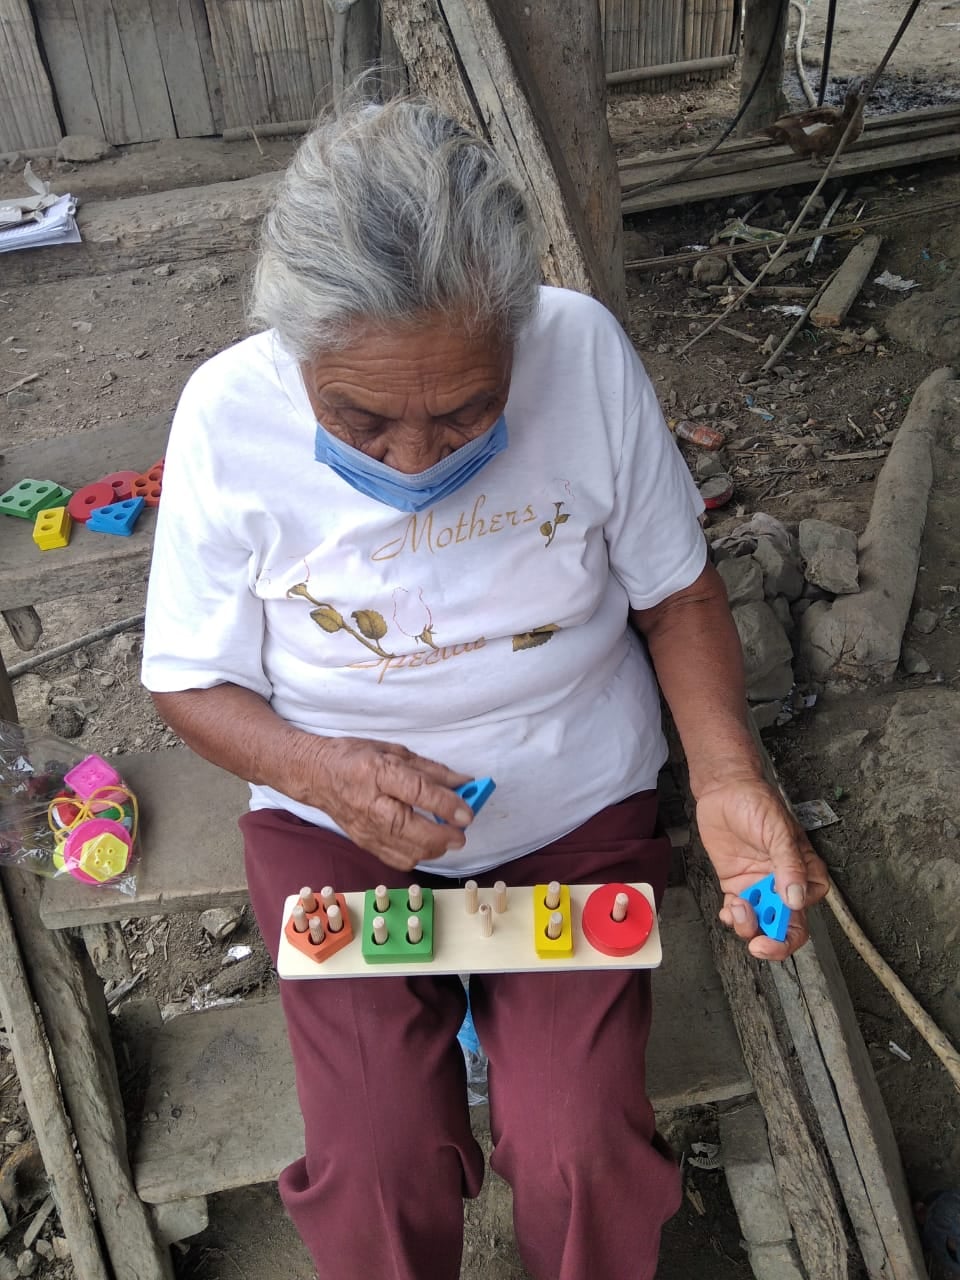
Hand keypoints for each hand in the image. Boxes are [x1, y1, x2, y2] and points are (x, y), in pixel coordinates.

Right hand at [309, 737, 473, 870]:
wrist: (316, 775)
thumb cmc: (355, 758)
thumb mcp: (395, 752)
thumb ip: (432, 770)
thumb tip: (464, 783)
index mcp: (377, 772)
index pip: (417, 791)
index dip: (446, 804)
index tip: (467, 813)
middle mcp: (370, 803)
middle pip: (411, 829)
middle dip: (443, 836)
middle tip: (461, 833)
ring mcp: (366, 828)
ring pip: (406, 850)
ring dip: (434, 848)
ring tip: (446, 836)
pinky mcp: (365, 843)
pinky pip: (396, 859)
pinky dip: (418, 855)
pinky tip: (426, 844)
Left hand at [695, 777, 829, 960]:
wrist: (723, 789)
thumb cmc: (756, 801)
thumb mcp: (777, 830)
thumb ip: (789, 864)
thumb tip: (796, 898)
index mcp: (802, 868)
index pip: (809, 903)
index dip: (797, 918)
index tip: (783, 913)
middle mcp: (782, 881)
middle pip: (786, 923)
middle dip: (775, 941)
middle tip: (760, 946)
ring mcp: (758, 884)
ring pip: (761, 922)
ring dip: (749, 927)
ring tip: (737, 909)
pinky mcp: (736, 883)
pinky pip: (738, 911)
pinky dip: (733, 918)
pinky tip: (728, 910)